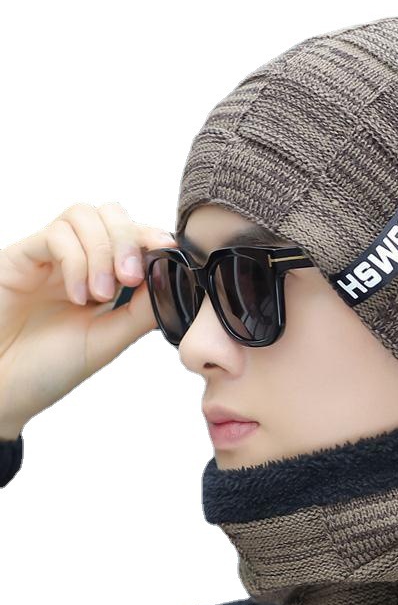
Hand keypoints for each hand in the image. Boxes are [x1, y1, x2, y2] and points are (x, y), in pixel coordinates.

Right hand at [0, 202, 176, 434]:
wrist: (3, 391)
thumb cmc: (49, 368)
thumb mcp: (110, 339)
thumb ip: (143, 309)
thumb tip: (175, 279)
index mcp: (101, 276)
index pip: (132, 236)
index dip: (152, 236)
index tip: (169, 249)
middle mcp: (76, 259)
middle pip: (110, 213)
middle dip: (129, 238)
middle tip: (130, 278)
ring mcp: (47, 256)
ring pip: (83, 215)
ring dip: (102, 251)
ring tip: (100, 294)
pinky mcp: (19, 257)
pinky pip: (55, 235)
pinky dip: (76, 261)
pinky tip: (77, 295)